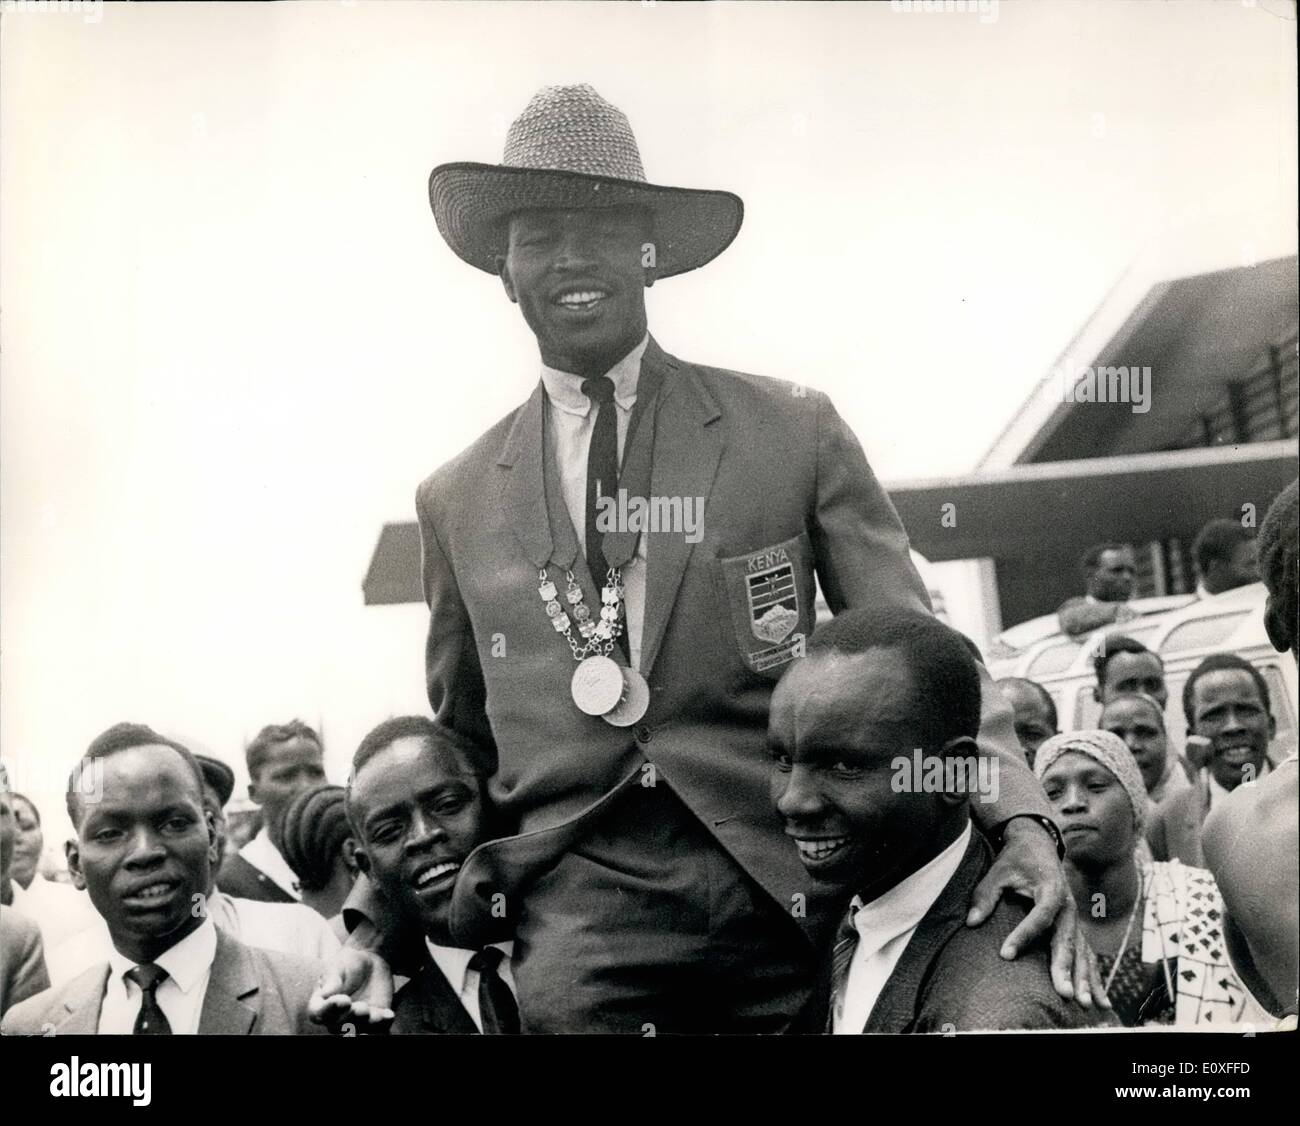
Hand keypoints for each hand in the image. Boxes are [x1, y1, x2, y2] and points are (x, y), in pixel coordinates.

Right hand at [308, 948, 395, 1033]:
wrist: (371, 963)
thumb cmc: (348, 963)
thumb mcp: (337, 966)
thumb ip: (331, 980)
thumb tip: (325, 994)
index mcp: (321, 1004)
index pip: (318, 1014)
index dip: (329, 1011)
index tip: (344, 1000)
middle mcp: (335, 1018)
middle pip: (337, 1027)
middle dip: (350, 1019)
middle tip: (361, 1008)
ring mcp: (355, 1022)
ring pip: (358, 1032)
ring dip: (366, 1026)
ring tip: (376, 1015)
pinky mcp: (374, 1022)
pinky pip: (378, 1029)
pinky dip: (383, 1025)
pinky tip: (389, 1015)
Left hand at [966, 819, 1110, 1009]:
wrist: (1038, 844)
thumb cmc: (1016, 859)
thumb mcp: (998, 871)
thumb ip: (986, 895)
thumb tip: (971, 921)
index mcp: (1051, 889)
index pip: (1038, 916)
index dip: (1023, 935)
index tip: (1006, 954)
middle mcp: (1068, 907)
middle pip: (1066, 939)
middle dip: (1066, 968)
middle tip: (1064, 993)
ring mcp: (1074, 918)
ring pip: (1081, 951)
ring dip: (1085, 978)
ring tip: (1086, 1004)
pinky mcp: (1074, 927)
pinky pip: (1086, 954)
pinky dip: (1093, 976)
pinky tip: (1101, 1001)